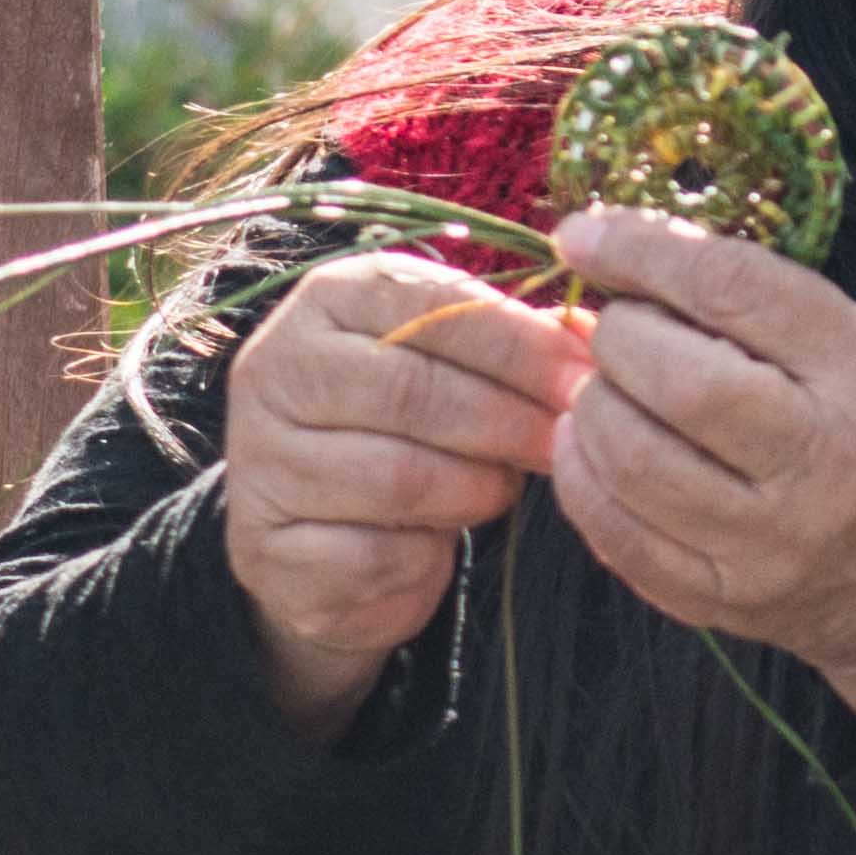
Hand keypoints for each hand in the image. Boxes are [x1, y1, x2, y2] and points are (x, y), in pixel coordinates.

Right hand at [222, 249, 591, 738]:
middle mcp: (276, 368)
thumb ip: (520, 343)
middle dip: (506, 421)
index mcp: (329, 297)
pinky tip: (441, 545)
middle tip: (563, 443)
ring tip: (503, 488)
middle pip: (409, 391)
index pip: (431, 307)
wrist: (326, 531)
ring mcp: (259, 461)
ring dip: (474, 489)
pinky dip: (426, 556)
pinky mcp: (264, 548)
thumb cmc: (413, 424)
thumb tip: (596, 335)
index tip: (584, 379)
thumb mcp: (460, 364)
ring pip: (394, 477)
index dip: (519, 346)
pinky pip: (371, 555)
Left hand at [545, 203, 855, 729]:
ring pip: (633, 461)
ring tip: (608, 387)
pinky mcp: (724, 600)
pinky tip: (596, 446)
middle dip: (618, 337)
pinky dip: (584, 478)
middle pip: (677, 381)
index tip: (586, 233)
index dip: (642, 250)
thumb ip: (759, 302)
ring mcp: (769, 546)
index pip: (733, 289)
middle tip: (621, 327)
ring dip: (594, 405)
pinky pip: (617, 536)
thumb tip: (620, 259)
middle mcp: (822, 465)